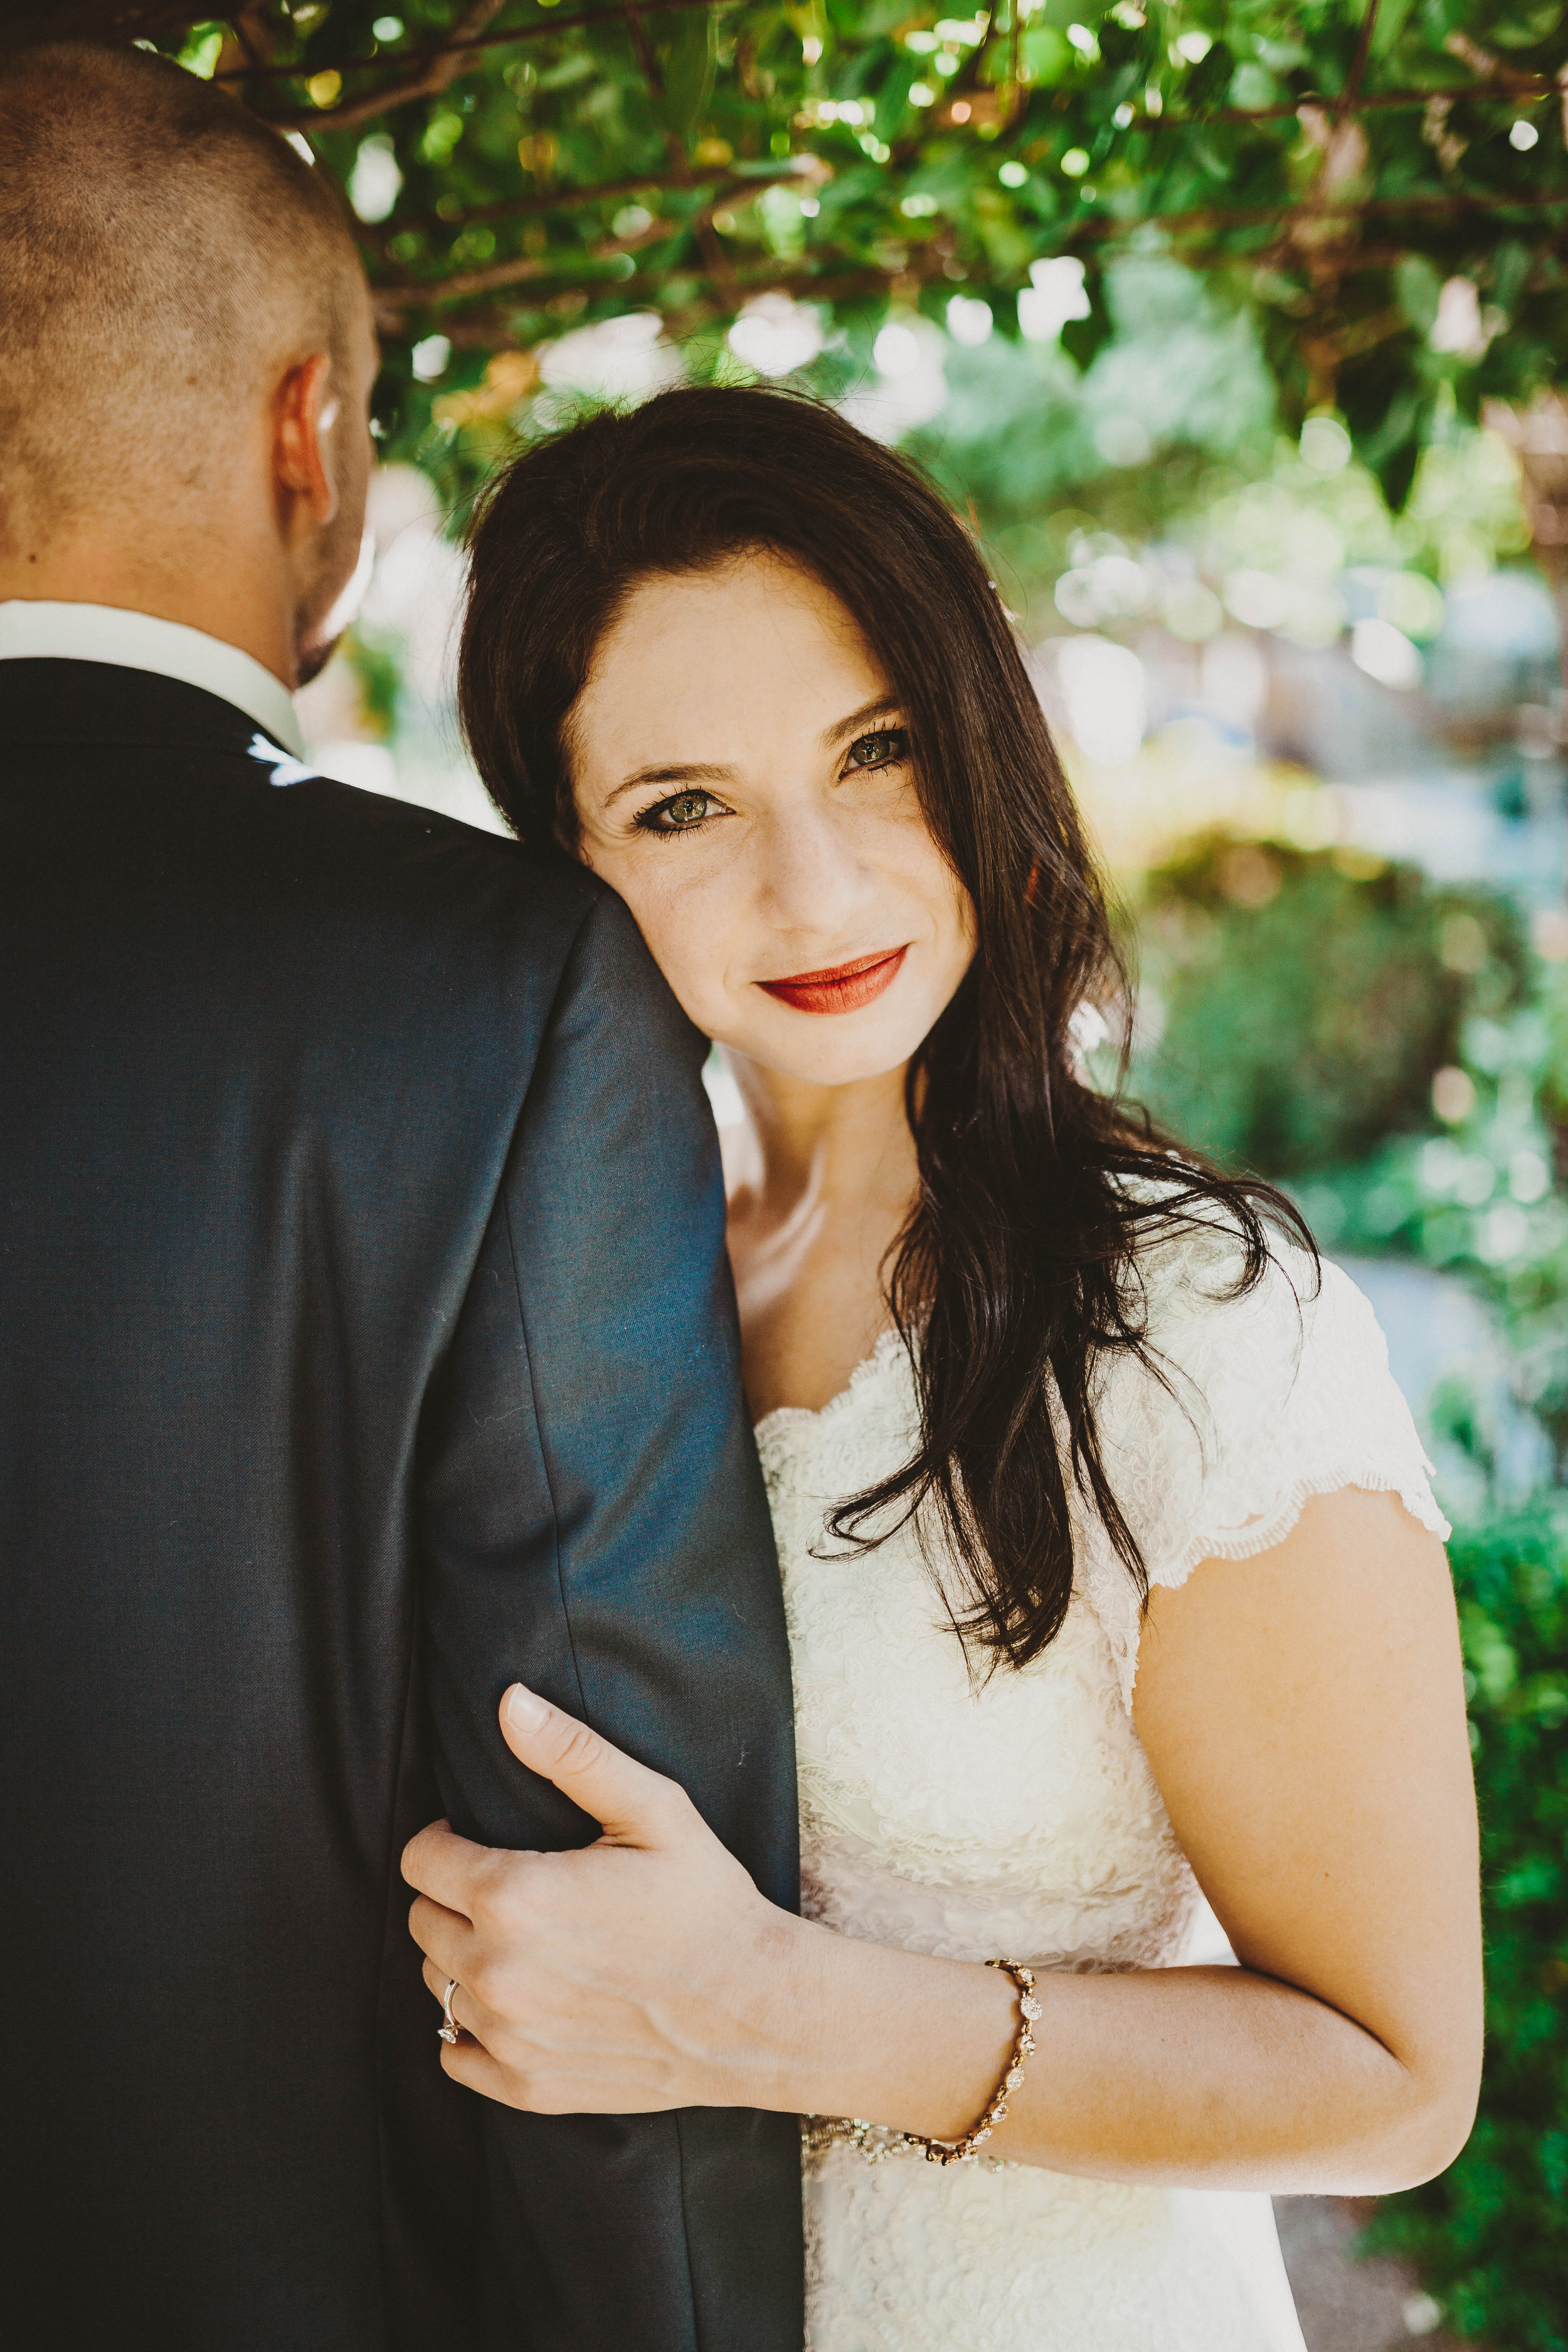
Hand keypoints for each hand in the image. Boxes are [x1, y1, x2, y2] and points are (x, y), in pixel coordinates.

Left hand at [401, 1685, 799, 2114]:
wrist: (756, 2012)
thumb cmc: (707, 1902)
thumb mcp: (652, 1810)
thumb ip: (572, 1752)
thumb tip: (509, 1702)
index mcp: (514, 1895)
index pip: (419, 1860)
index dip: (447, 1841)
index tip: (483, 1840)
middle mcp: (496, 1971)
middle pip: (420, 1919)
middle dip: (454, 1896)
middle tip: (515, 1889)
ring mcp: (507, 2036)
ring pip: (435, 1983)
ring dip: (465, 1958)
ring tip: (528, 1942)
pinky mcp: (523, 2086)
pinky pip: (452, 2052)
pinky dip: (474, 2028)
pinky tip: (524, 2001)